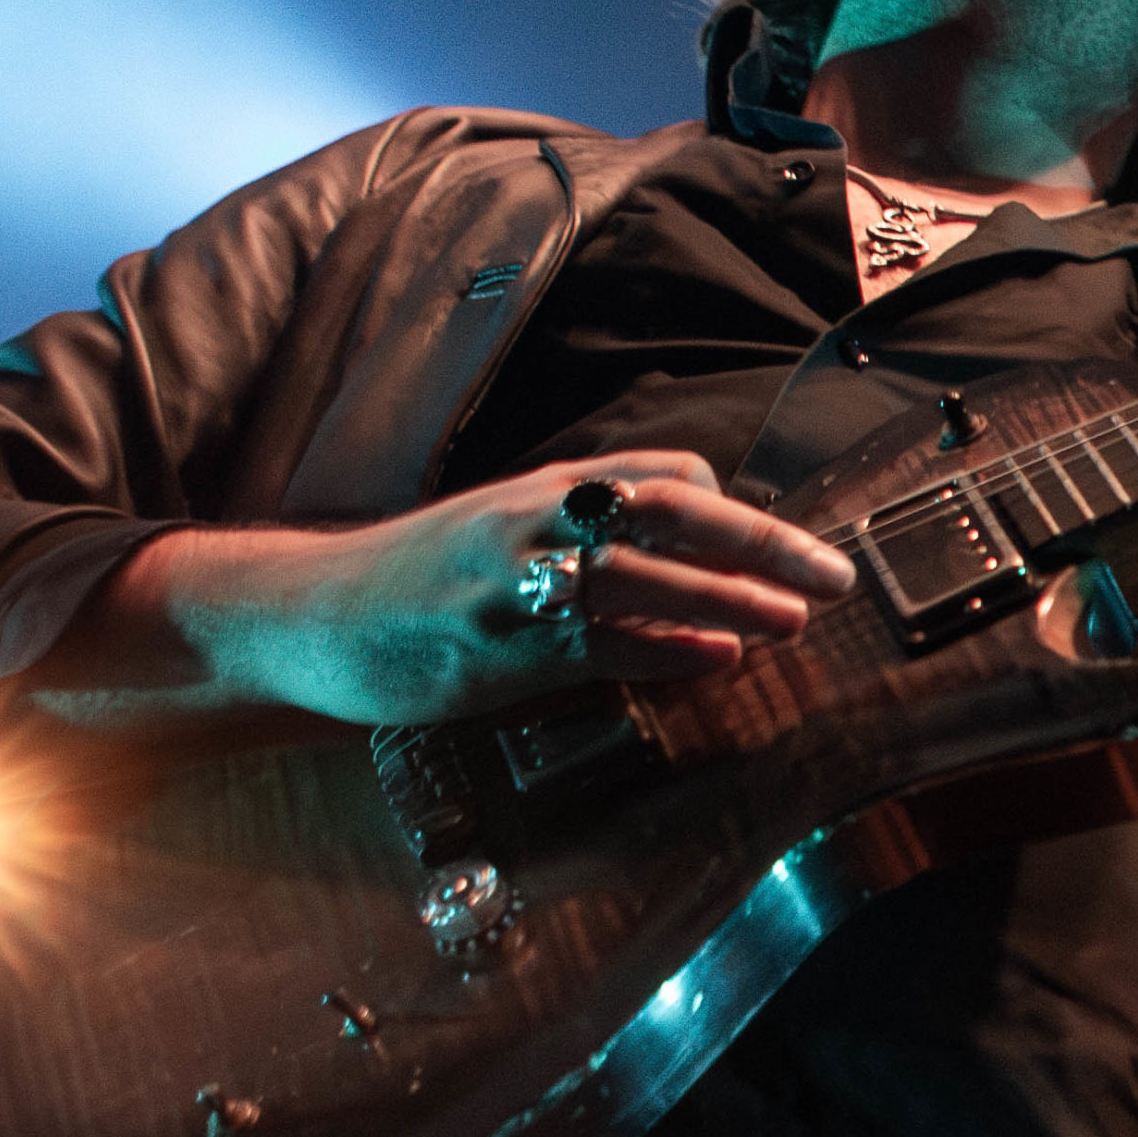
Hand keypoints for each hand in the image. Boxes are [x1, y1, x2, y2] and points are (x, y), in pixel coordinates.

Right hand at [75, 450, 856, 731]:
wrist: (306, 616)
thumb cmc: (415, 579)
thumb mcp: (498, 533)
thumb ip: (583, 538)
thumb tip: (678, 560)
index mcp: (537, 493)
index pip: (656, 475)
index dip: (725, 507)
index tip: (777, 541)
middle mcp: (532, 526)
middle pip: (667, 517)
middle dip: (757, 544)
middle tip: (831, 572)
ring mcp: (515, 588)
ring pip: (642, 583)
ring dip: (727, 601)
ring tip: (795, 619)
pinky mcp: (499, 652)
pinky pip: (598, 649)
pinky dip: (664, 654)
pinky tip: (718, 661)